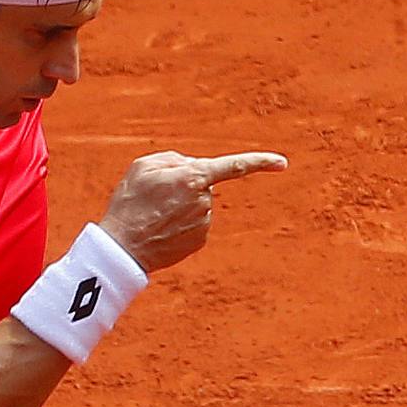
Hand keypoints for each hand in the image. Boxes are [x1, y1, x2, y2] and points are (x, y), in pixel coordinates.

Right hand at [98, 150, 288, 272]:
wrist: (123, 248)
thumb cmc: (129, 202)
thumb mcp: (143, 166)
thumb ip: (173, 158)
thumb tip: (193, 167)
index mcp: (194, 177)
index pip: (234, 167)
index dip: (260, 162)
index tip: (282, 163)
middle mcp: (205, 201)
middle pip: (202, 184)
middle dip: (184, 184)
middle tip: (154, 195)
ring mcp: (204, 223)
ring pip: (198, 204)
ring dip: (180, 205)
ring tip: (154, 214)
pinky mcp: (200, 241)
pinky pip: (195, 223)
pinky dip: (181, 223)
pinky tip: (162, 229)